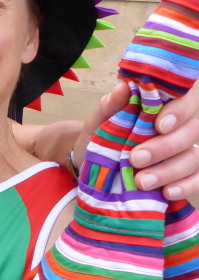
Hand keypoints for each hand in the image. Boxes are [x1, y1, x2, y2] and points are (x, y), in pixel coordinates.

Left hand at [74, 81, 198, 199]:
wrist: (91, 171)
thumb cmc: (99, 141)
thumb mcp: (97, 124)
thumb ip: (109, 107)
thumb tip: (123, 87)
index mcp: (160, 108)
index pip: (186, 97)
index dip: (180, 109)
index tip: (159, 125)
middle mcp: (178, 128)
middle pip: (192, 131)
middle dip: (165, 146)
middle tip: (135, 159)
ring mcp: (184, 152)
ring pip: (194, 157)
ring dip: (169, 170)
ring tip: (141, 182)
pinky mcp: (185, 176)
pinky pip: (198, 179)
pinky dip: (186, 186)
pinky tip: (167, 192)